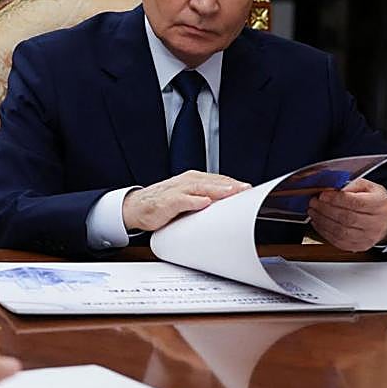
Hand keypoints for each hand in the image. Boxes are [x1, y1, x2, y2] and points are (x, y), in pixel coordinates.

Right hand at [122, 171, 250, 231]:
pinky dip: (193, 201)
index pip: (219, 180)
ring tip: (230, 193)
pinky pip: (182, 200)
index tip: (250, 190)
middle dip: (230, 185)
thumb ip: (207, 198)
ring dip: (216, 190)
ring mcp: (176, 190)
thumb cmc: (163, 203)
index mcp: (194, 180)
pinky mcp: (166, 202)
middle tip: (246, 190)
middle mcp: (186, 182)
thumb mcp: (189, 198)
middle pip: (212, 182)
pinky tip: (204, 203)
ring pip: (199, 188)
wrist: (136, 207)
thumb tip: (229, 205)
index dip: (235, 184)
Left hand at [308, 178, 386, 251]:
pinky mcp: (358, 246)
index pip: (357, 203)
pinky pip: (338, 241)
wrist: (385, 221)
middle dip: (325, 209)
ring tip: (313, 211)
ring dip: (322, 221)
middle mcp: (376, 223)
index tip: (323, 195)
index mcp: (379, 205)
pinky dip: (324, 231)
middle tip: (314, 202)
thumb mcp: (368, 187)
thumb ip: (351, 185)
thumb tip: (334, 188)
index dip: (336, 199)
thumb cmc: (374, 202)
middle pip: (347, 218)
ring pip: (340, 231)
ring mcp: (368, 237)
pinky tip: (318, 222)